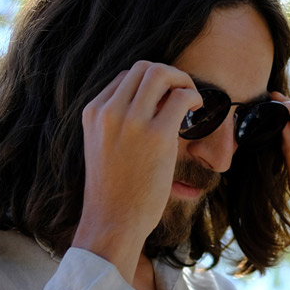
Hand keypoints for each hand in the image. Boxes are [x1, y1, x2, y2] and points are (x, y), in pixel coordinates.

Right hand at [72, 61, 200, 281]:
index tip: (164, 101)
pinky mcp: (156, 135)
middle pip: (144, 67)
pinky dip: (194, 97)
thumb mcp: (102, 147)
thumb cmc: (113, 191)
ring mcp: (131, 121)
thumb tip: (150, 107)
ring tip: (191, 100)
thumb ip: (116, 123)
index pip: (126, 76)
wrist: (111, 222)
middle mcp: (109, 111)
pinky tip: (197, 112)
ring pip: (161, 73)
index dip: (150, 84)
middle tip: (182, 93)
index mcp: (93, 112)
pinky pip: (181, 97)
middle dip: (169, 75)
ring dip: (182, 80)